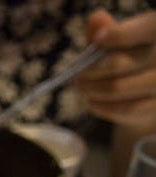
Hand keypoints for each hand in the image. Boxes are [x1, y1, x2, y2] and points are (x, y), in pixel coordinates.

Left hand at [77, 9, 155, 129]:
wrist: (144, 92)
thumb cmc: (128, 57)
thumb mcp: (115, 40)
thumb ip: (105, 29)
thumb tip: (96, 19)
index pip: (149, 27)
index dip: (122, 34)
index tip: (98, 39)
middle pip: (120, 62)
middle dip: (90, 70)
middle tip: (77, 74)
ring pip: (117, 88)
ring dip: (90, 89)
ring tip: (80, 87)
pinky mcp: (155, 107)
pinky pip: (121, 109)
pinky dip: (100, 106)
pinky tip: (92, 101)